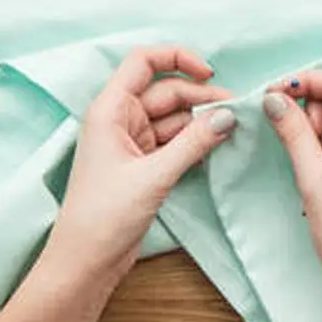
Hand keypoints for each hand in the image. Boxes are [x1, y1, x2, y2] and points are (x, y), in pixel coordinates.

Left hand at [52, 45, 235, 281]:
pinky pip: (174, 140)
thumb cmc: (104, 216)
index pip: (143, 62)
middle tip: (237, 111)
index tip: (210, 74)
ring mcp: (131, 141)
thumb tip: (229, 116)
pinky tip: (216, 148)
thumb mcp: (154, 176)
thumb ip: (194, 143)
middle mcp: (119, 119)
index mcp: (110, 109)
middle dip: (201, 97)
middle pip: (166, 91)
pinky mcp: (142, 163)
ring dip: (201, 121)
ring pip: (174, 117)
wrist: (84, 263)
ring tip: (233, 129)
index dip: (178, 58)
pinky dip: (194, 142)